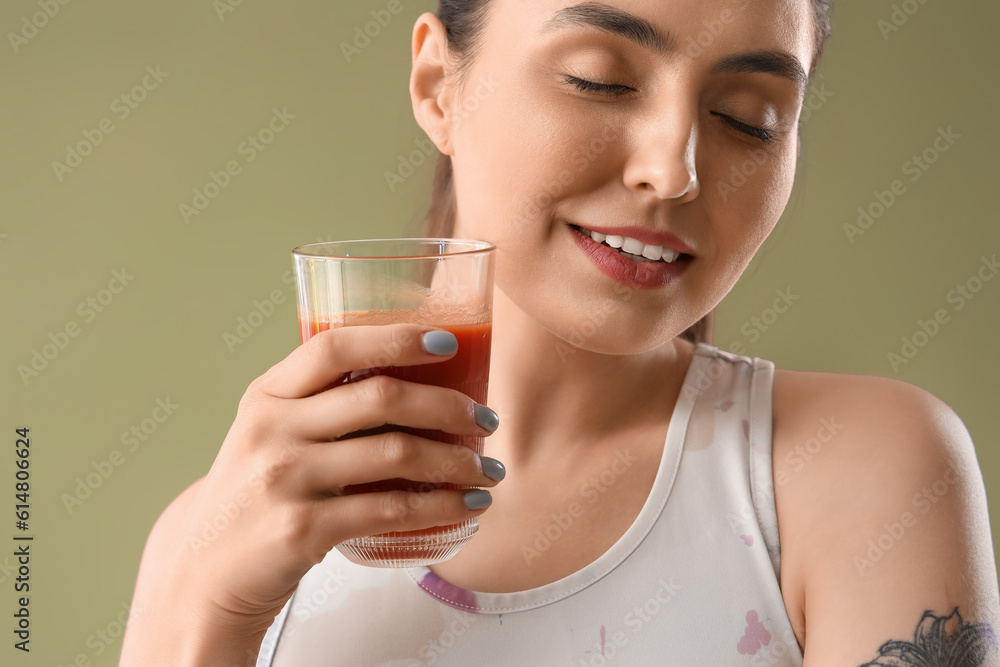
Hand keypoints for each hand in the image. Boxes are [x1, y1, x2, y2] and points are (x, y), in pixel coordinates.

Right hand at [131, 324, 502, 647]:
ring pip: (396, 454)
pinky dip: (440, 506)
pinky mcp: (303, 529)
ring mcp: (285, 479)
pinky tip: (466, 506)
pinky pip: (390, 510)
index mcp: (268, 394)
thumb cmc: (259, 487)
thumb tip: (418, 377)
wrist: (208, 565)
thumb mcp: (272, 430)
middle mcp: (272, 429)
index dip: (396, 337)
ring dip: (457, 461)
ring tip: (488, 469)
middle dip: (449, 406)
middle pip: (380, 398)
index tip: (448, 342)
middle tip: (486, 418)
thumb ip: (322, 401)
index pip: (334, 347)